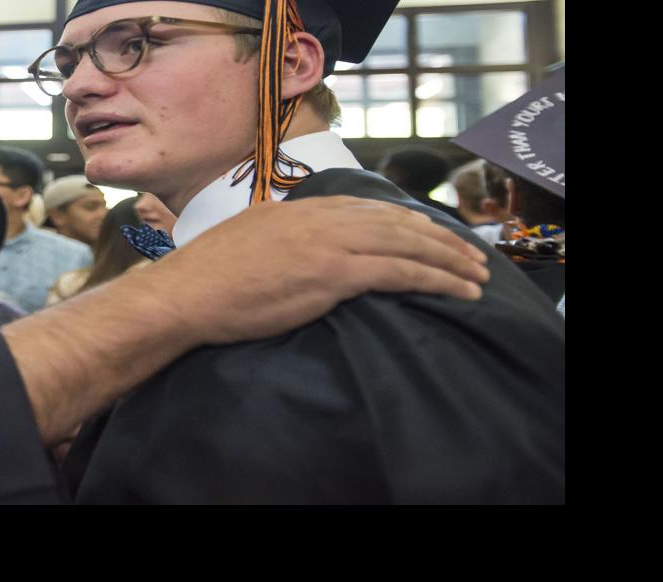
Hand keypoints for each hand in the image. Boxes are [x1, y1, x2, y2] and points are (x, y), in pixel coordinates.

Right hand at [138, 196, 490, 345]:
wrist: (186, 293)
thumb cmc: (208, 277)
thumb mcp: (253, 238)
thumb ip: (285, 236)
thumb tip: (300, 248)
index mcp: (304, 207)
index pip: (372, 209)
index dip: (410, 223)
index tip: (435, 237)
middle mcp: (323, 217)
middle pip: (398, 222)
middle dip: (442, 239)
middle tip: (473, 256)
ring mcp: (329, 243)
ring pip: (407, 244)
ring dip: (449, 260)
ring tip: (477, 276)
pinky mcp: (332, 274)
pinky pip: (398, 273)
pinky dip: (435, 279)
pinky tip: (457, 290)